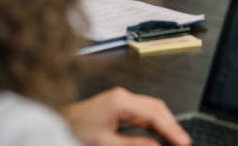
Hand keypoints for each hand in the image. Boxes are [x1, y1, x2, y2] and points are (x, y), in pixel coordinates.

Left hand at [59, 87, 190, 145]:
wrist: (54, 123)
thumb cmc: (73, 130)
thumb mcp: (104, 143)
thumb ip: (133, 144)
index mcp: (120, 101)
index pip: (154, 114)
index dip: (171, 129)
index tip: (183, 141)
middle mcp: (122, 97)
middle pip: (156, 108)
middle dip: (172, 125)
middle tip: (183, 142)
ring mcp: (121, 100)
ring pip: (151, 110)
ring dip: (163, 124)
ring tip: (174, 140)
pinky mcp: (118, 107)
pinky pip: (142, 114)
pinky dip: (153, 124)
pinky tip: (158, 134)